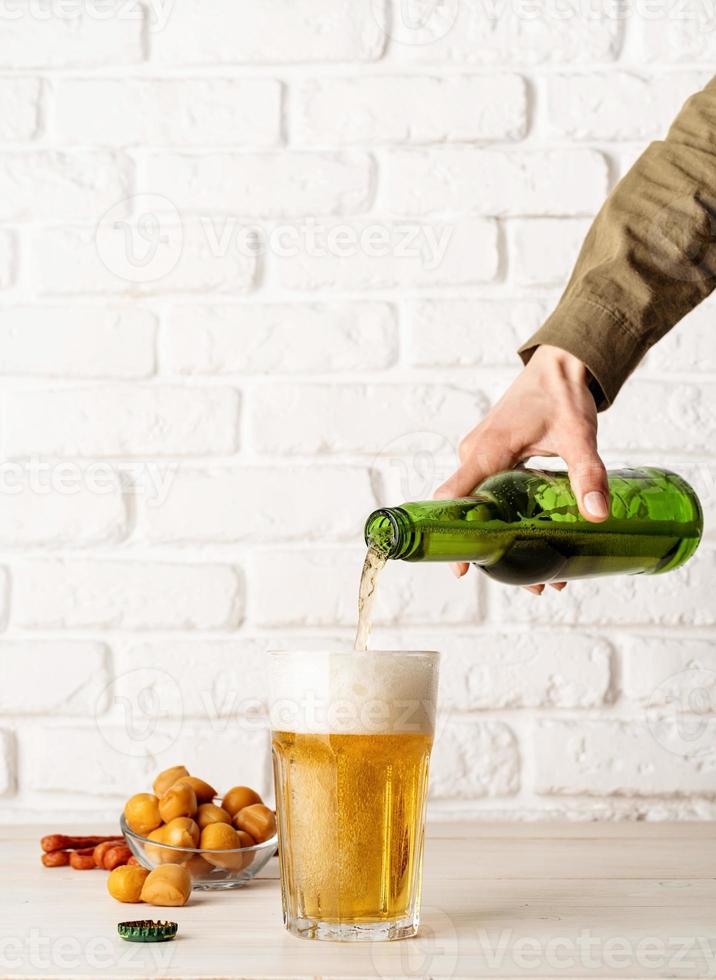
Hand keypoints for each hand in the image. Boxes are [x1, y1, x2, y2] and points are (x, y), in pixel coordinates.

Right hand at [434, 345, 608, 593]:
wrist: (560, 365)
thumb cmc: (561, 394)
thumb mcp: (577, 436)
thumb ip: (587, 474)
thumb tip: (597, 515)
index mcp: (486, 452)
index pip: (453, 498)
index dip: (453, 535)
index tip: (461, 568)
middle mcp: (476, 456)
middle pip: (471, 512)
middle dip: (496, 551)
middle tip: (529, 583)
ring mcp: (482, 456)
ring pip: (482, 505)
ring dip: (504, 538)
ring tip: (541, 571)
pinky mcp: (493, 457)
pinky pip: (490, 493)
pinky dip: (507, 518)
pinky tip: (535, 538)